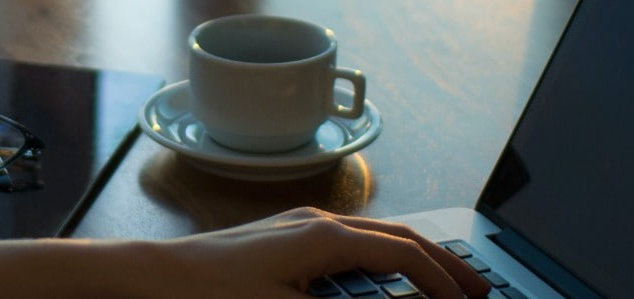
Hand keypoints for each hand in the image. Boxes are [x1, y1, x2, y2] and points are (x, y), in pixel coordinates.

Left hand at [147, 207, 491, 297]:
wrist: (156, 277)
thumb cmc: (211, 294)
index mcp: (325, 237)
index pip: (405, 255)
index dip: (443, 282)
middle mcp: (317, 221)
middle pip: (400, 236)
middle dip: (443, 262)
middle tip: (477, 286)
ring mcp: (299, 224)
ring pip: (377, 234)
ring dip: (413, 256)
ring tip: (441, 279)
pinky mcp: (283, 235)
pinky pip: (350, 239)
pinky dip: (382, 255)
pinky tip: (383, 272)